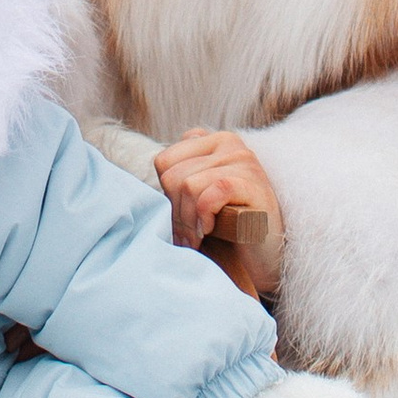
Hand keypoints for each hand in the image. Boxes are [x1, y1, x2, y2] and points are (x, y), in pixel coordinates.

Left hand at [155, 129, 283, 258]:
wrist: (263, 257)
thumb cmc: (224, 228)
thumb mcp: (195, 198)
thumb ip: (176, 181)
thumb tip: (134, 190)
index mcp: (211, 141)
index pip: (164, 161)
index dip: (166, 195)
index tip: (180, 217)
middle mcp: (229, 143)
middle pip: (174, 176)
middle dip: (176, 212)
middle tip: (187, 234)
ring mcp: (246, 161)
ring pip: (189, 185)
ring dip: (188, 220)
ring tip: (198, 236)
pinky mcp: (256, 185)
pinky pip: (214, 192)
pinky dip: (205, 216)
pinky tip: (212, 229)